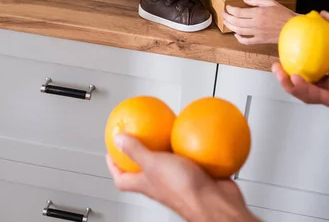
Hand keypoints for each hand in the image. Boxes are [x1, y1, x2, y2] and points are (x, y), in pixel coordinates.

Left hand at [106, 135, 257, 221]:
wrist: (216, 201)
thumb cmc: (184, 189)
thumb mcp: (154, 164)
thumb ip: (136, 151)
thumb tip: (118, 139)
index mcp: (147, 183)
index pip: (123, 179)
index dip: (114, 166)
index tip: (112, 149)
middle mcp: (162, 183)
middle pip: (147, 168)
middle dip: (144, 151)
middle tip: (144, 133)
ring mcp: (181, 178)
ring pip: (172, 159)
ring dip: (171, 145)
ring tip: (171, 127)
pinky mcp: (199, 173)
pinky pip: (195, 155)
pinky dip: (195, 144)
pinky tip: (196, 131)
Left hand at [223, 0, 293, 44]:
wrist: (293, 28)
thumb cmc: (284, 15)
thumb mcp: (271, 3)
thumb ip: (257, 1)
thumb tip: (245, 0)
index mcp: (258, 13)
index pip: (239, 12)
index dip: (230, 10)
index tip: (227, 7)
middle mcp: (256, 23)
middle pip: (236, 21)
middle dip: (227, 17)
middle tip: (224, 14)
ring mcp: (257, 33)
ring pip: (239, 31)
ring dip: (230, 27)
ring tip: (226, 23)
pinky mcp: (261, 40)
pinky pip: (247, 41)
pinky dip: (240, 39)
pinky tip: (236, 35)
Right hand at [272, 12, 328, 116]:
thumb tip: (322, 13)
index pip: (309, 64)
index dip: (294, 60)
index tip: (283, 52)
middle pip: (304, 81)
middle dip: (286, 76)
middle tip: (275, 67)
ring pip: (306, 92)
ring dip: (291, 84)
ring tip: (281, 73)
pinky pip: (317, 97)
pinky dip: (305, 89)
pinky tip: (296, 79)